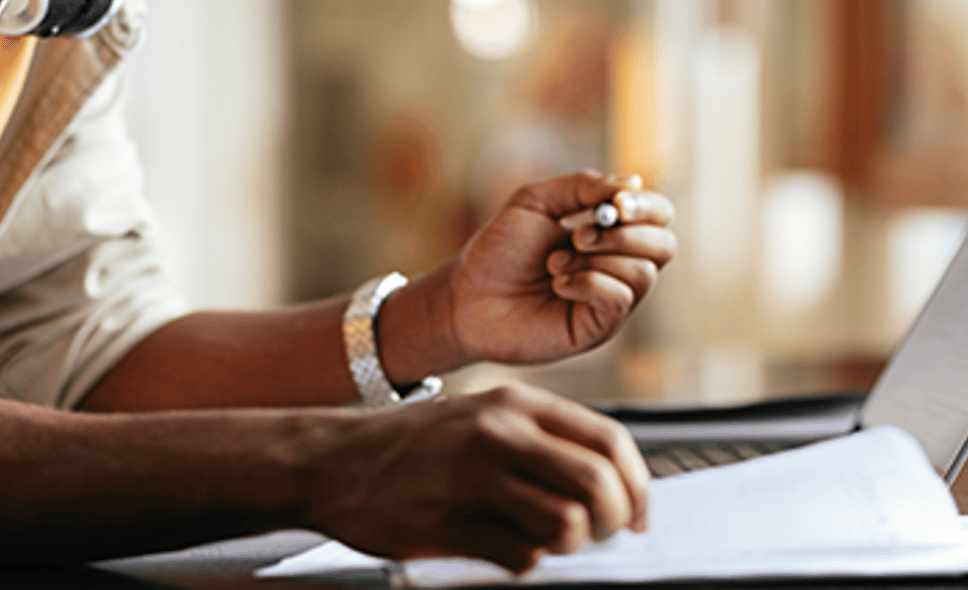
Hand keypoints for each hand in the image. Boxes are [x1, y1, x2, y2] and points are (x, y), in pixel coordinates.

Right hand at [302, 383, 649, 571]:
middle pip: (599, 485)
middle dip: (613, 523)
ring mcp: (475, 478)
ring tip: (542, 541)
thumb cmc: (414, 446)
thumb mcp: (481, 417)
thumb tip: (611, 488)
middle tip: (599, 538)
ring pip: (567, 526)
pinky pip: (522, 558)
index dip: (636, 486)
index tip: (635, 514)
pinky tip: (502, 550)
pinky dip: (525, 563)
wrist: (332, 461)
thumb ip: (542, 442)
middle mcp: (501, 433)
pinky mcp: (452, 524)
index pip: (609, 441)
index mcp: (516, 403)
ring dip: (567, 547)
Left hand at [448, 170, 675, 366]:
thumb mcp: (536, 201)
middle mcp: (618, 265)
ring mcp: (611, 298)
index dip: (646, 206)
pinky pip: (620, 299)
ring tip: (555, 262)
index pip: (658, 215)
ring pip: (644, 273)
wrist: (467, 296)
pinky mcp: (599, 327)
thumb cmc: (499, 249)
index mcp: (610, 231)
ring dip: (598, 260)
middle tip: (579, 235)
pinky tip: (559, 284)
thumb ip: (582, 186)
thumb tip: (632, 182)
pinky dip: (589, 283)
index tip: (615, 204)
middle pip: (664, 245)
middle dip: (625, 234)